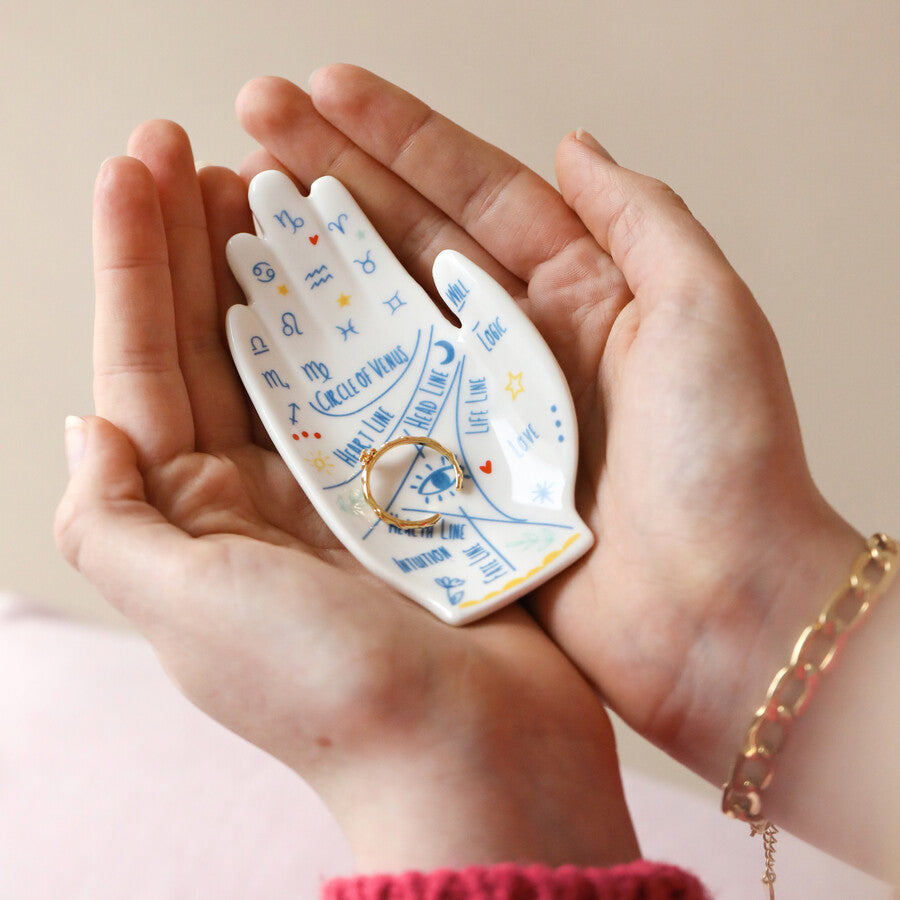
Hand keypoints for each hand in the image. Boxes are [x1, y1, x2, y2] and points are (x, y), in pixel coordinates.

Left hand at [54, 119, 637, 871]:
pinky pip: (382, 382)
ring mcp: (345, 485)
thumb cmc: (331, 697)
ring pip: (300, 350)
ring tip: (275, 185)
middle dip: (201, 246)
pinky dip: (368, 318)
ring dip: (283, 267)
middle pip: (218, 345)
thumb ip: (113, 521)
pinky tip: (362, 259)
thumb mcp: (188, 612)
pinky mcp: (418, 483)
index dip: (137, 263)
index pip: (146, 367)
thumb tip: (86, 423)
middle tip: (203, 150)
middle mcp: (260, 498)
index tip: (140, 167)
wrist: (476, 756)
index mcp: (195, 524)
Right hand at [234, 66, 860, 786]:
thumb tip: (574, 144)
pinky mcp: (447, 480)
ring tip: (240, 211)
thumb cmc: (727, 460)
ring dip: (313, 266)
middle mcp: (518, 346)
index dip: (399, 139)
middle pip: (409, 247)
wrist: (716, 610)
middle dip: (332, 182)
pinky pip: (372, 412)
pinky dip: (320, 372)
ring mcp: (474, 414)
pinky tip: (264, 327)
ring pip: (380, 322)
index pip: (474, 195)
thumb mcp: (704, 311)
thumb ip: (641, 219)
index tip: (322, 93)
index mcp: (580, 294)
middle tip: (250, 129)